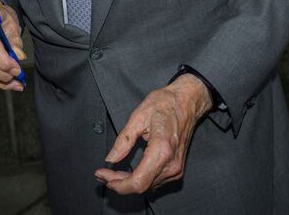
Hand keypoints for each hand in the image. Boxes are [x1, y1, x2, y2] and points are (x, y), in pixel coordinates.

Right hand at [0, 3, 24, 90]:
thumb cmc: (1, 19)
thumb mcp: (12, 23)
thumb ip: (15, 41)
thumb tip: (19, 57)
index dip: (4, 62)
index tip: (18, 69)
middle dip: (4, 75)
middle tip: (18, 76)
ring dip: (0, 80)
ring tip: (13, 80)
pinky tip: (2, 78)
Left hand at [95, 74, 211, 193]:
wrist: (186, 102)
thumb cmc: (164, 104)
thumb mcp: (138, 117)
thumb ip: (124, 141)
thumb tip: (110, 159)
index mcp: (162, 150)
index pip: (138, 182)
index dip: (118, 184)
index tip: (102, 175)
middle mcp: (171, 164)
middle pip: (141, 186)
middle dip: (119, 183)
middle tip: (102, 174)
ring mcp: (176, 168)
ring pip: (147, 187)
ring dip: (127, 182)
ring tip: (111, 172)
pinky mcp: (177, 169)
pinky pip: (154, 182)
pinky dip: (139, 179)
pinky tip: (127, 172)